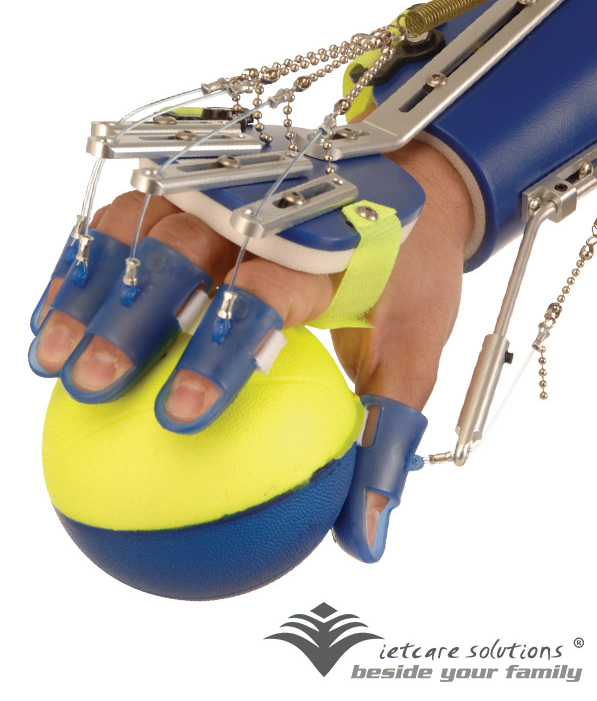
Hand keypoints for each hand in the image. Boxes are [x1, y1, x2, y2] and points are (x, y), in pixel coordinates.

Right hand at [32, 139, 473, 550]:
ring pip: (144, 225)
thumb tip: (364, 539)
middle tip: (91, 385)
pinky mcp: (204, 185)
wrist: (414, 193)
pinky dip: (89, 260)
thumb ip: (386, 436)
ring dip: (92, 285)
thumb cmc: (411, 278)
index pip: (263, 291)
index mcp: (328, 249)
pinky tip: (56, 312)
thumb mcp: (416, 351)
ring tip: (50, 355)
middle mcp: (270, 208)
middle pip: (185, 250)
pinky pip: (133, 216)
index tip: (178, 417)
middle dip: (131, 314)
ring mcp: (231, 189)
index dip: (217, 349)